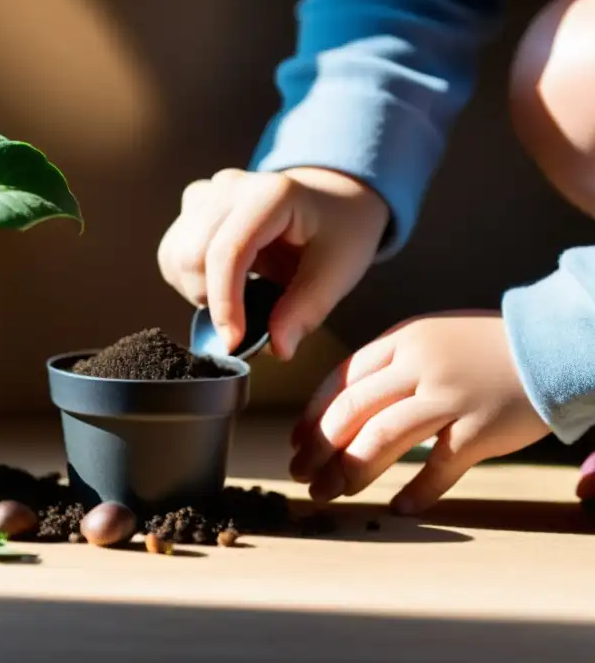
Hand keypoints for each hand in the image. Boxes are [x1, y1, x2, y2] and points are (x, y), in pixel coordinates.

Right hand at [157, 167, 387, 358]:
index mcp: (271, 195)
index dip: (224, 304)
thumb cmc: (340, 230)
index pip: (228, 253)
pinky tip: (225, 279)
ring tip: (243, 292)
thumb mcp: (339, 271)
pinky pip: (173, 252)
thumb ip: (306, 310)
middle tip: (251, 318)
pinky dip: (190, 279)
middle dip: (213, 301)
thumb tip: (276, 349)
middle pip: (191, 256)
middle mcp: (230, 187)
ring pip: (175, 256)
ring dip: (200, 290)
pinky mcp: (193, 206)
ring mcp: (208, 193)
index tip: (234, 344)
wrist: (332, 197)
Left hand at [290, 311, 549, 514]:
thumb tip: (340, 408)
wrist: (550, 345)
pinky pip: (438, 467)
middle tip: (302, 475)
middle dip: (318, 448)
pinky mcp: (480, 429)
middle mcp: (419, 366)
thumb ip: (388, 366)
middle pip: (351, 411)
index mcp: (401, 341)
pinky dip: (416, 491)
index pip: (341, 380)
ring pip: (382, 438)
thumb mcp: (428, 339)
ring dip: (350, 471)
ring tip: (330, 494)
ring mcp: (450, 397)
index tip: (295, 442)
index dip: (312, 415)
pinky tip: (399, 507)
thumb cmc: (482, 348)